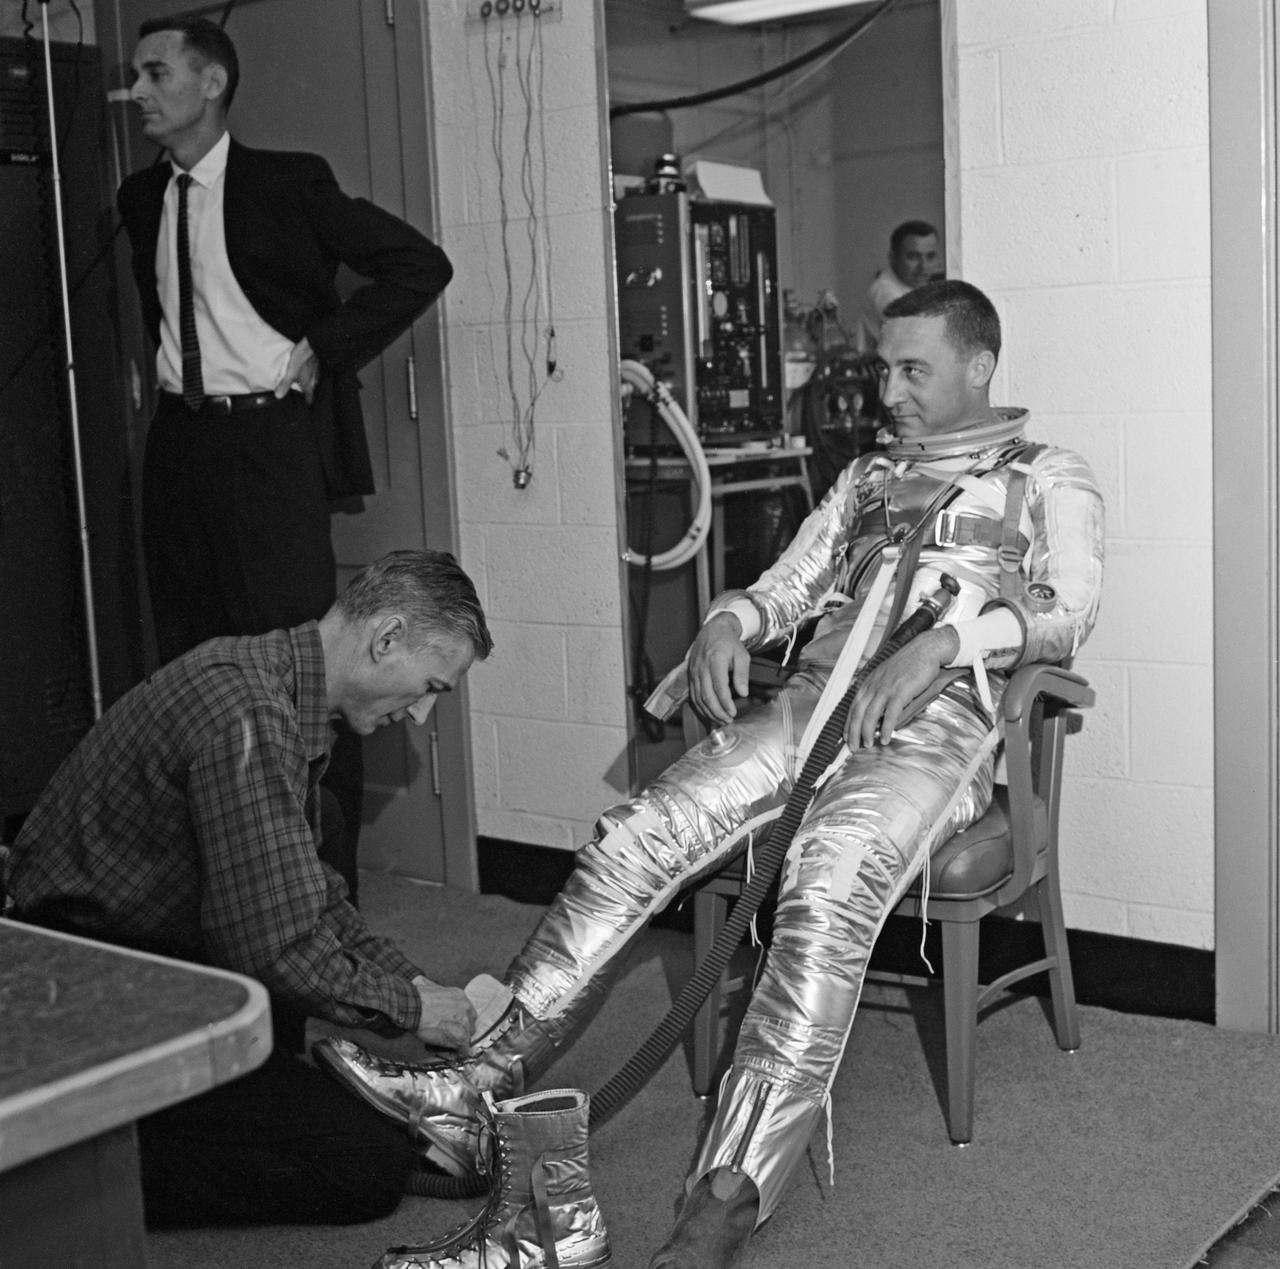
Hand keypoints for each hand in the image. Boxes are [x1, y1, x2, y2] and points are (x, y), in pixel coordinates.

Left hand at [276, 337, 318, 402]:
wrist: (312, 343)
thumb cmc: (302, 358)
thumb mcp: (291, 371)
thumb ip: (285, 384)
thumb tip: (278, 396)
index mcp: (308, 384)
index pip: (310, 398)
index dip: (307, 402)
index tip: (305, 406)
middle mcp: (314, 380)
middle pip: (311, 390)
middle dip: (306, 393)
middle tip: (301, 395)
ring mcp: (316, 371)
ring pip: (312, 381)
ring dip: (307, 383)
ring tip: (301, 383)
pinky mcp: (316, 364)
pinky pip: (313, 373)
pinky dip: (308, 374)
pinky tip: (304, 371)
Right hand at [410, 976, 474, 1054]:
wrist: (413, 1008)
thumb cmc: (416, 998)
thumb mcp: (425, 983)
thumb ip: (429, 985)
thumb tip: (419, 982)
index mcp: (459, 996)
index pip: (466, 1011)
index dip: (459, 1020)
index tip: (452, 1024)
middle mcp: (466, 1008)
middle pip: (470, 1024)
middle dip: (460, 1030)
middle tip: (448, 1035)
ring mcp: (465, 1023)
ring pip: (467, 1037)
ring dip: (458, 1042)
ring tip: (446, 1045)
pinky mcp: (460, 1037)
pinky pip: (464, 1050)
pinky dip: (457, 1053)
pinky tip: (449, 1054)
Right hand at [687, 611, 750, 726]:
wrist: (712, 631)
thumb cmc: (728, 643)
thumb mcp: (742, 655)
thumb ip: (742, 674)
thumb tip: (743, 693)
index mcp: (715, 660)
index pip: (719, 686)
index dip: (725, 703)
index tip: (733, 713)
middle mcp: (702, 668)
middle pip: (706, 695)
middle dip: (717, 711)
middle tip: (728, 720)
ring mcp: (694, 673)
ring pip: (698, 698)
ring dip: (709, 712)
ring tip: (721, 720)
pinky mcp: (691, 677)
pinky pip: (693, 696)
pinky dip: (701, 708)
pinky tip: (710, 714)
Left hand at [844, 626, 958, 748]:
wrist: (924, 650)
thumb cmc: (908, 664)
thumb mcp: (887, 675)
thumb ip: (879, 691)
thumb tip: (876, 711)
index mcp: (869, 681)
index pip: (853, 705)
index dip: (848, 723)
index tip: (846, 736)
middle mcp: (874, 685)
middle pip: (859, 712)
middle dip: (854, 732)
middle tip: (853, 747)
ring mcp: (887, 688)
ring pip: (871, 714)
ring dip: (868, 732)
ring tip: (868, 745)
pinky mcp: (901, 691)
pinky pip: (890, 713)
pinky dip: (887, 728)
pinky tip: (886, 738)